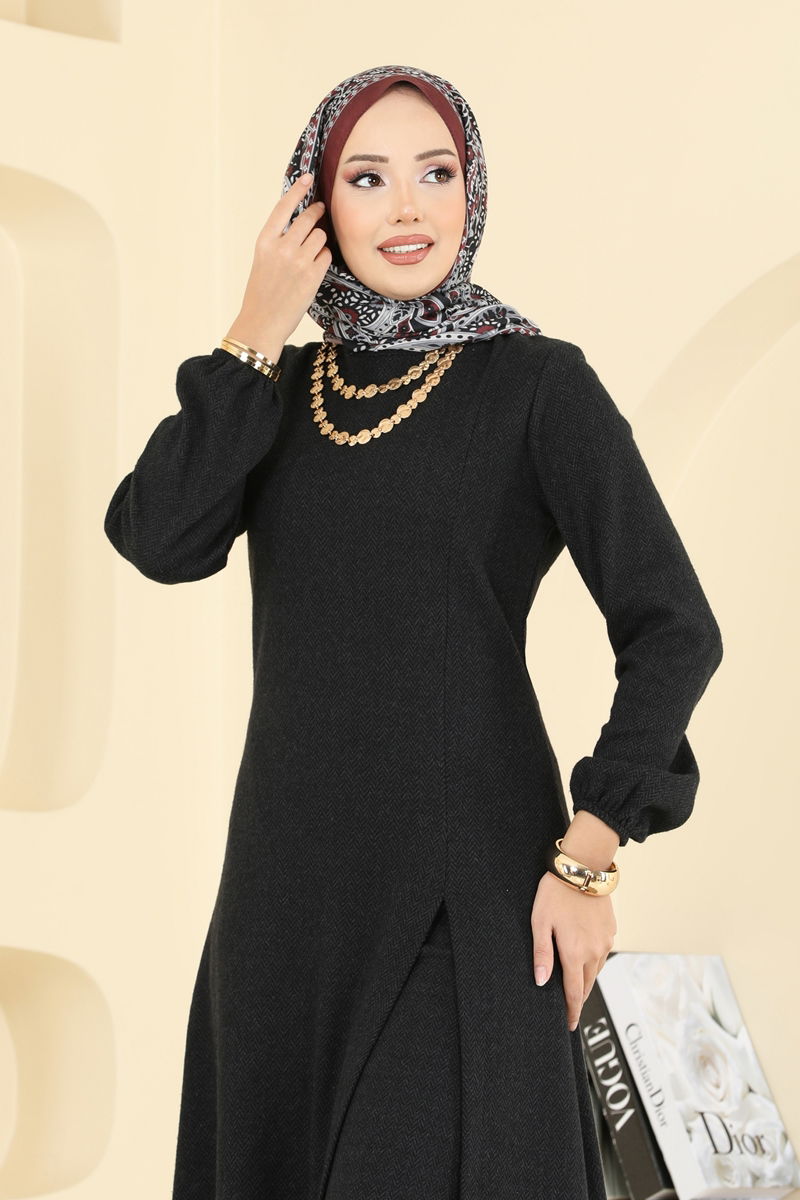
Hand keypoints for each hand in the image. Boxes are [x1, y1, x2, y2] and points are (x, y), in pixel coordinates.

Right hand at [225, 174, 331, 360]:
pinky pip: (326, 255)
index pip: (284, 207)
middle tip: (321, 210)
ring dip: (320, 241)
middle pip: (308, 218)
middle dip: (317, 213)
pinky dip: (323, 259)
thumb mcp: (262, 260)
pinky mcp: (312, 275)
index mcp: (264, 241)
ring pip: (320, 236)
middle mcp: (281, 247)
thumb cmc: (262, 292)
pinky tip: (314, 269)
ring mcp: (298, 261)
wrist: (262, 322)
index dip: (298, 190)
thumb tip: (300, 221)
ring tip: (311, 253)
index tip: (308, 178)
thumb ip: (278, 240)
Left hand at [530, 870, 616, 1031]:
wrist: (583, 869)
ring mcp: (605, 942)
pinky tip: (584, 958)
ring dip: (586, 980)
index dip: (572, 1012)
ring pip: (596, 971)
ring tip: (574, 986)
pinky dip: (594, 962)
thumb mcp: (540, 923)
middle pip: (586, 986)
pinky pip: (603, 954)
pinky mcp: (611, 931)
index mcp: (575, 953)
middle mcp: (594, 952)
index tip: (569, 1025)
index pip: (573, 993)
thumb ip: (541, 954)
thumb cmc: (556, 893)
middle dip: (578, 999)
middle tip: (569, 1010)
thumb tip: (540, 982)